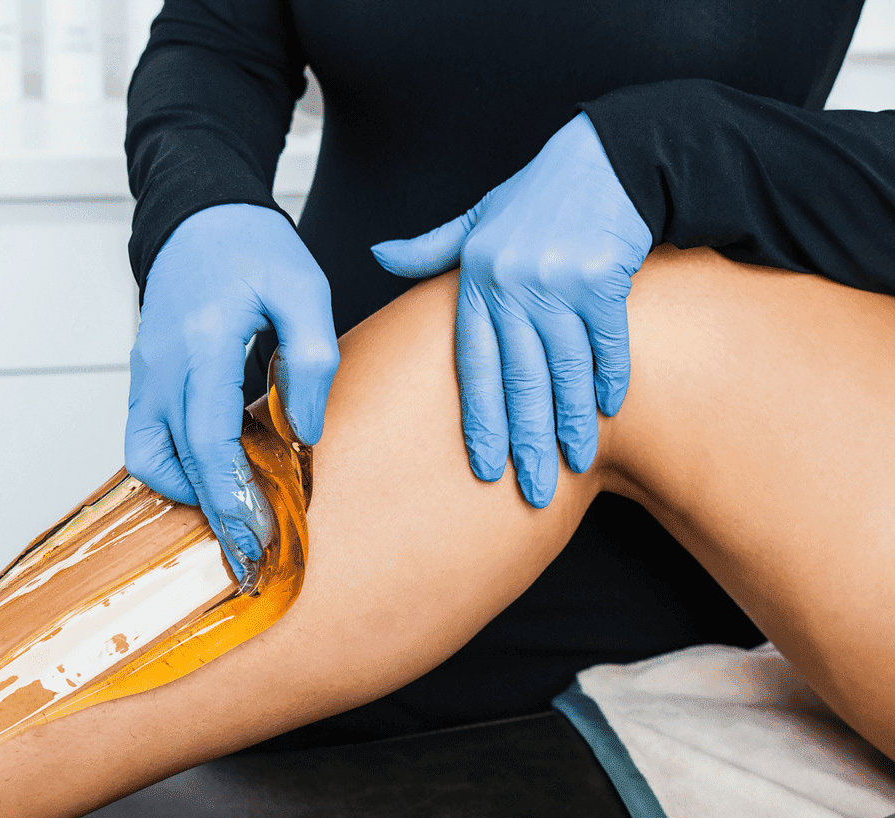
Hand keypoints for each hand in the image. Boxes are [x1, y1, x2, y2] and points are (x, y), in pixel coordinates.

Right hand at [126, 204, 339, 578]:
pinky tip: (216, 478)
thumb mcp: (304, 290)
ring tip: (236, 515)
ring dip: (189, 494)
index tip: (258, 538)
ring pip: (149, 458)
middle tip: (254, 553)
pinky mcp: (143, 380)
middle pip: (176, 462)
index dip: (232, 496)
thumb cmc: (253, 249)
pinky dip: (177, 469)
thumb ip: (310, 359)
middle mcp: (162, 366)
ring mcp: (145, 374)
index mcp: (203, 342)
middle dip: (216, 514)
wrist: (199, 217)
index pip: (208, 439)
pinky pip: (147, 441)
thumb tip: (304, 431)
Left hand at [372, 113, 651, 506]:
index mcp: (478, 283)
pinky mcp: (602, 277)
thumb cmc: (536, 198)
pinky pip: (605, 343)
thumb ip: (431, 249)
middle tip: (532, 492)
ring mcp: (558, 282)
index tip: (485, 467)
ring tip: (573, 464)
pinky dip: (608, 379)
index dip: (481, 421)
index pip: (474, 368)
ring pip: (564, 370)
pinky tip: (607, 413)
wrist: (603, 157)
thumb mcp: (476, 220)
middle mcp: (513, 287)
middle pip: (519, 380)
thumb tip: (377, 253)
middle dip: (526, 441)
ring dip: (571, 423)